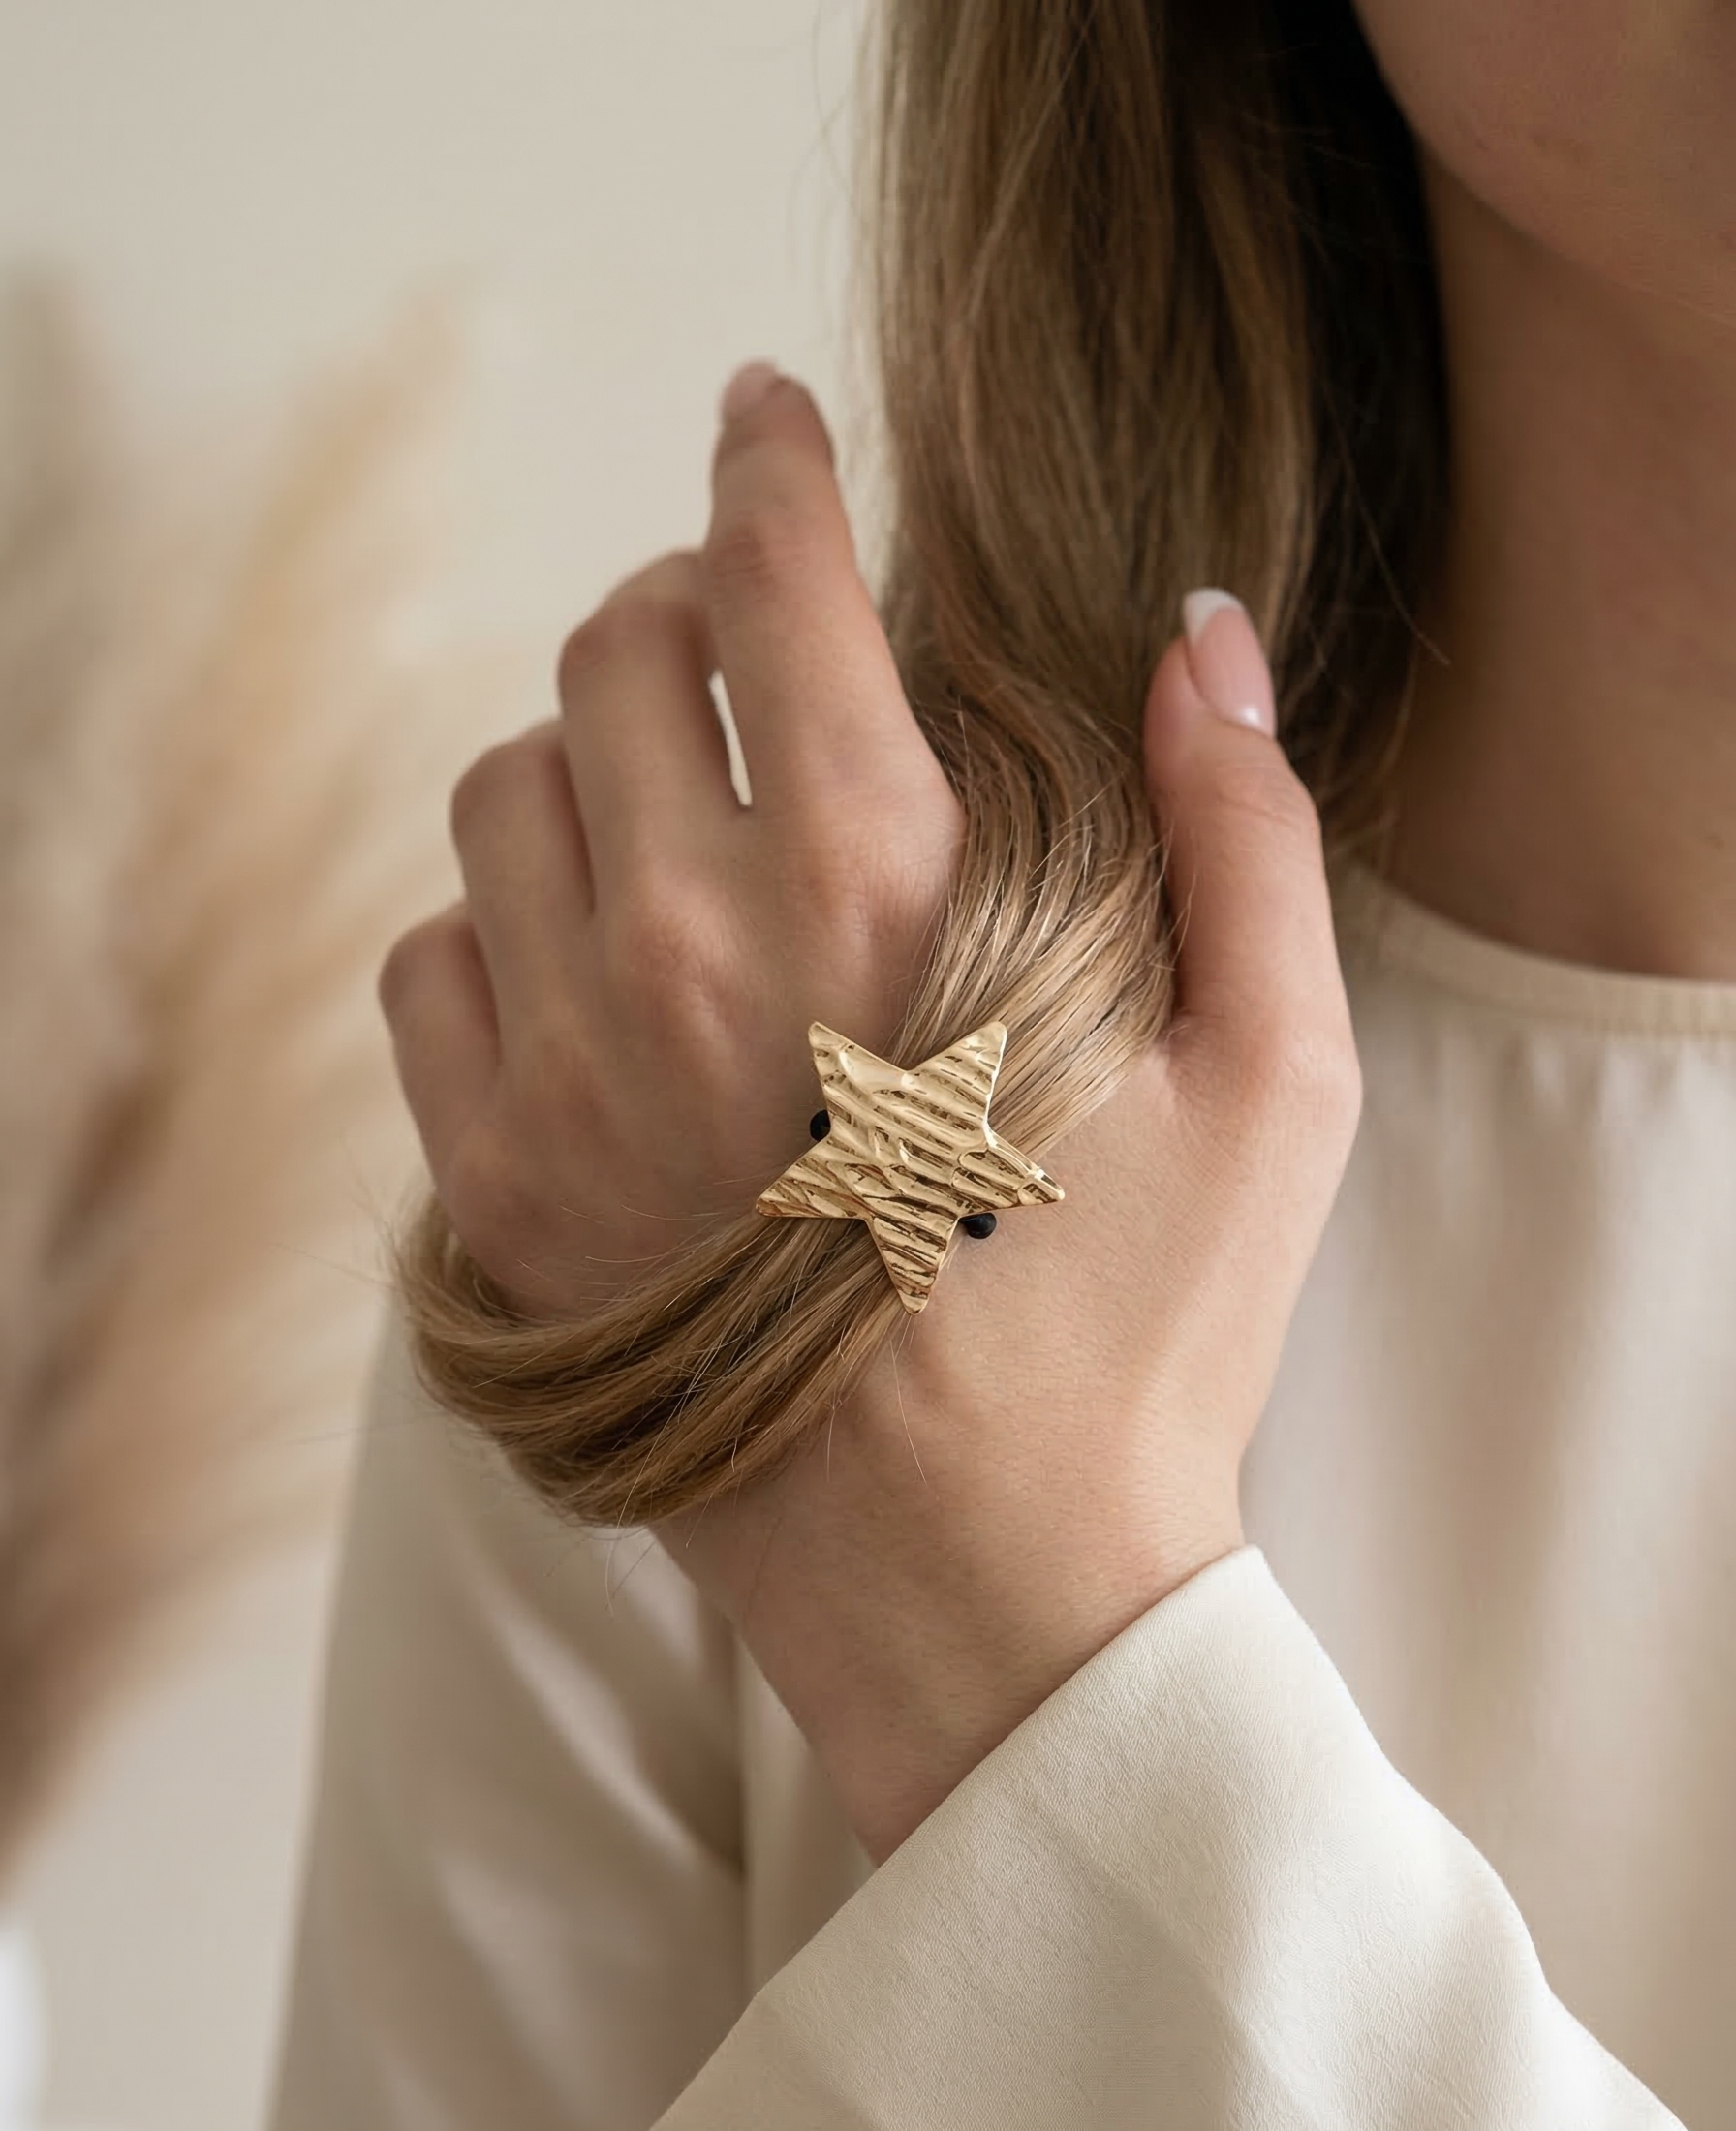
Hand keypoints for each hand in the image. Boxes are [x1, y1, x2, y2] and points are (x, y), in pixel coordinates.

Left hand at [378, 364, 1362, 1864]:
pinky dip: (490, 924)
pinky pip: (423, 968)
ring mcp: (570, 1078)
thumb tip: (1199, 641)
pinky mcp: (499, 1190)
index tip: (766, 413)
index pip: (784, 592)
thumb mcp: (1278, 1081)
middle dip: (681, 606)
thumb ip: (1244, 832)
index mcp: (890, 899)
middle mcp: (696, 957)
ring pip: (502, 796)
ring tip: (672, 805)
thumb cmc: (1143, 1338)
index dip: (774, 466)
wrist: (984, 1588)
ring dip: (584, 757)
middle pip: (615, 658)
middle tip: (741, 638)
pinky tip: (581, 962)